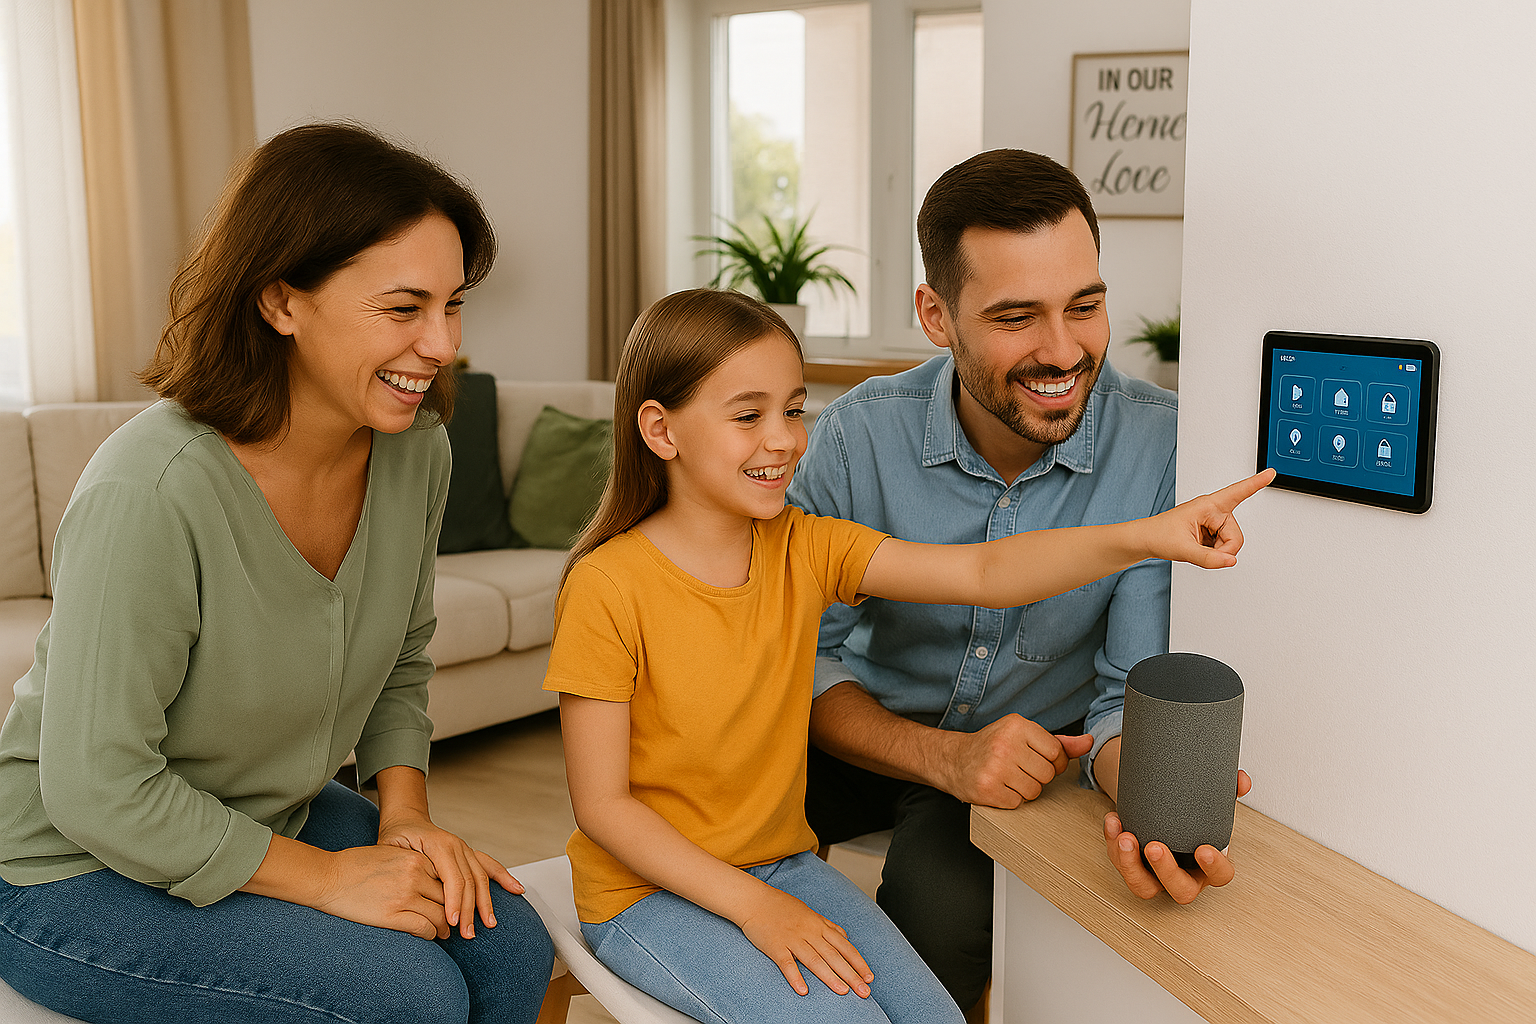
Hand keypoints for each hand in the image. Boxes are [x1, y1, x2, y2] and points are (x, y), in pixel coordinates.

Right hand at [310, 844, 452, 938]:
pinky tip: (429, 936)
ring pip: (440, 915)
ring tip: (444, 932)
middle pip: (448, 897)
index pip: (447, 878)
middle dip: (453, 911)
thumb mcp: (391, 854)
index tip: (453, 902)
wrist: (328, 877)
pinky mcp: (392, 916)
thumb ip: (413, 864)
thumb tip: (430, 879)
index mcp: (416, 858)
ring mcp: (404, 896)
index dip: (453, 893)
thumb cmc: (355, 865)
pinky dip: (430, 934)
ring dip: (444, 926)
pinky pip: (424, 928)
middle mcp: (415, 875)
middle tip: (453, 921)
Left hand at [378, 815, 522, 939]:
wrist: (406, 820)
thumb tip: (413, 897)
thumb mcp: (390, 851)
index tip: (452, 923)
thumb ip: (404, 870)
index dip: (455, 903)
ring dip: (486, 902)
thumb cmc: (395, 839)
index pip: (453, 879)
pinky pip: (489, 866)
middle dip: (471, 910)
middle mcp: (456, 845)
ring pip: (481, 877)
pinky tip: (517, 890)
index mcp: (439, 845)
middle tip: (468, 933)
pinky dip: (504, 877)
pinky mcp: (469, 854)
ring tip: (489, 923)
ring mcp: (465, 849)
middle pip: (470, 881)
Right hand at [737, 886, 872, 997]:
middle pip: (833, 956)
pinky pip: (786, 964)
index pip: (844, 946)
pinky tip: (803, 990)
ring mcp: (792, 939)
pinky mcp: (775, 947)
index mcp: (819, 925)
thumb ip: (828, 925)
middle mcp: (809, 932)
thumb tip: (844, 935)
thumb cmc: (782, 907)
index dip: (858, 962)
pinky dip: (795, 977)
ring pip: (814, 960)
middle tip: (864, 991)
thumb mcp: (810, 913)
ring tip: (842, 992)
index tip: (869, 977)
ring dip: (829, 977)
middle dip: (850, 975)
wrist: (755, 900)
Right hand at [933, 714, 1092, 807]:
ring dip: (1025, 789)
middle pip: (1048, 774)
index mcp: (1017, 725)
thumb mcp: (1023, 735)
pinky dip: (1011, 799)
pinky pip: (1017, 802)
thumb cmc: (991, 746)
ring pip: (1035, 790)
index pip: (1057, 752)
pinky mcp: (987, 789)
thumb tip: (1089, 741)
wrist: (953, 759)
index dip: (1052, 761)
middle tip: (1018, 768)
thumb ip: (1058, 741)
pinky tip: (999, 787)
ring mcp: (995, 767)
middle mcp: (1006, 744)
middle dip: (1038, 776)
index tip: (1036, 759)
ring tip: (1008, 778)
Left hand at [1104, 769, 1251, 903]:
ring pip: (1143, 886)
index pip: (1221, 875)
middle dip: (1166, 871)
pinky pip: (1120, 864)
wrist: (1161, 813)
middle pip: (1180, 890)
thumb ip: (1227, 790)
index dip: (1214, 867)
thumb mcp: (1209, 802)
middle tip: (1155, 847)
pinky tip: (1113, 822)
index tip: (1203, 849)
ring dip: (1130, 864)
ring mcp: (1156, 877)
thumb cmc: (1190, 817)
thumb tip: (1241, 780)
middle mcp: (1184, 876)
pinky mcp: (1132, 868)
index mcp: (1209, 866)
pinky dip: (1112, 843)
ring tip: (1124, 836)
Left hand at [1144, 468, 1274, 568]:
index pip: (1236, 493)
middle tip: (1201, 550)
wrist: (1148, 540)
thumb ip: (1208, 558)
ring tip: (1196, 547)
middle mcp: (1214, 511)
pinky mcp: (1212, 531)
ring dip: (1217, 551)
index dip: (1255, 483)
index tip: (1270, 473)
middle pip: (1236, 537)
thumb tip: (1230, 561)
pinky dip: (1213, 552)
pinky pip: (1223, 547)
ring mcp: (1213, 521)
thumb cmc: (1160, 535)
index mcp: (1208, 506)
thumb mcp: (1183, 549)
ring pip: (1231, 544)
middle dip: (1223, 550)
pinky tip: (1199, 547)